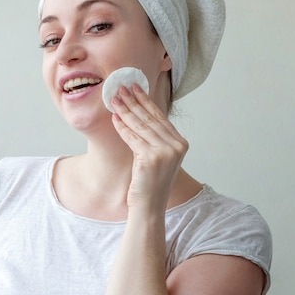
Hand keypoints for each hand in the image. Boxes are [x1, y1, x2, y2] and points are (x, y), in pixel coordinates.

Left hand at [111, 83, 188, 212]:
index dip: (146, 100)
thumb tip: (137, 112)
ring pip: (141, 125)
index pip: (160, 117)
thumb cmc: (150, 183)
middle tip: (120, 88)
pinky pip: (133, 138)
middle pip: (150, 118)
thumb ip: (153, 137)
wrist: (149, 207)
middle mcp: (177, 146)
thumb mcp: (157, 156)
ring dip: (125, 110)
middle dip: (133, 101)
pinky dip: (122, 127)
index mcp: (180, 143)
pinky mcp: (153, 158)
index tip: (135, 87)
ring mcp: (166, 152)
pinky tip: (114, 118)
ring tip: (114, 99)